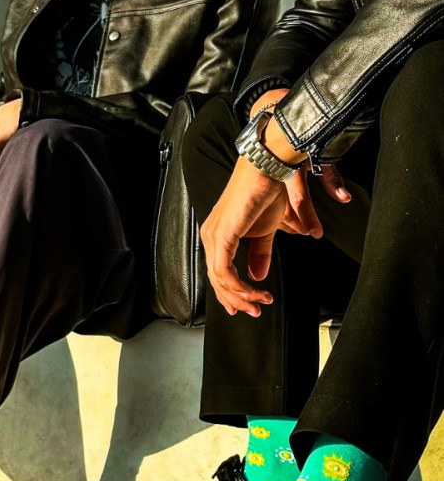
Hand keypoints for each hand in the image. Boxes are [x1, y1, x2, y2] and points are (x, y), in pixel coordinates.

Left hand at [201, 156, 325, 317]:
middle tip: (255, 311)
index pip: (218, 272)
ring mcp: (213, 236)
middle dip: (237, 300)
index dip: (231, 294)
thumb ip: (260, 254)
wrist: (269, 169)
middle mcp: (211, 236)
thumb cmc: (267, 191)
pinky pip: (224, 272)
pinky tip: (255, 291)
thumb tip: (258, 276)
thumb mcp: (266, 231)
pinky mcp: (221, 236)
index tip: (248, 307)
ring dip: (242, 296)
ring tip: (261, 301)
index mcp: (218, 235)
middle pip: (217, 280)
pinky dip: (240, 287)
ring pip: (220, 279)